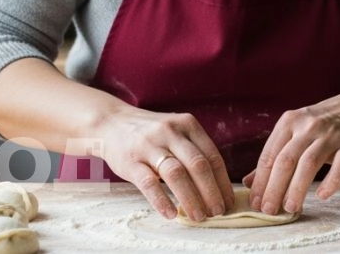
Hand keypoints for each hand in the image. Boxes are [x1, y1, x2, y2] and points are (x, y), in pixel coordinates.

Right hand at [100, 108, 233, 220]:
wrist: (111, 123)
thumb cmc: (151, 133)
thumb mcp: (176, 131)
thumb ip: (194, 151)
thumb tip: (217, 187)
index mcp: (187, 124)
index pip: (212, 155)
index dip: (222, 181)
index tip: (228, 201)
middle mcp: (170, 131)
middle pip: (197, 165)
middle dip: (211, 192)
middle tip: (218, 212)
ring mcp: (149, 145)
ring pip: (176, 174)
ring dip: (190, 198)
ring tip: (199, 216)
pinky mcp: (130, 160)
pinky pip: (148, 183)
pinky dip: (161, 200)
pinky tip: (171, 213)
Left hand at [243, 89, 339, 215]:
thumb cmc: (319, 127)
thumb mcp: (294, 134)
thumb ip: (273, 156)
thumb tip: (249, 183)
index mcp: (289, 122)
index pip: (269, 155)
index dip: (261, 181)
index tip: (255, 202)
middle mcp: (308, 126)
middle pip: (286, 160)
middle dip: (274, 188)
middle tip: (268, 210)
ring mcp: (330, 135)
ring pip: (309, 163)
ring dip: (297, 188)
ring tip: (290, 208)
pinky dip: (331, 182)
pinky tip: (322, 196)